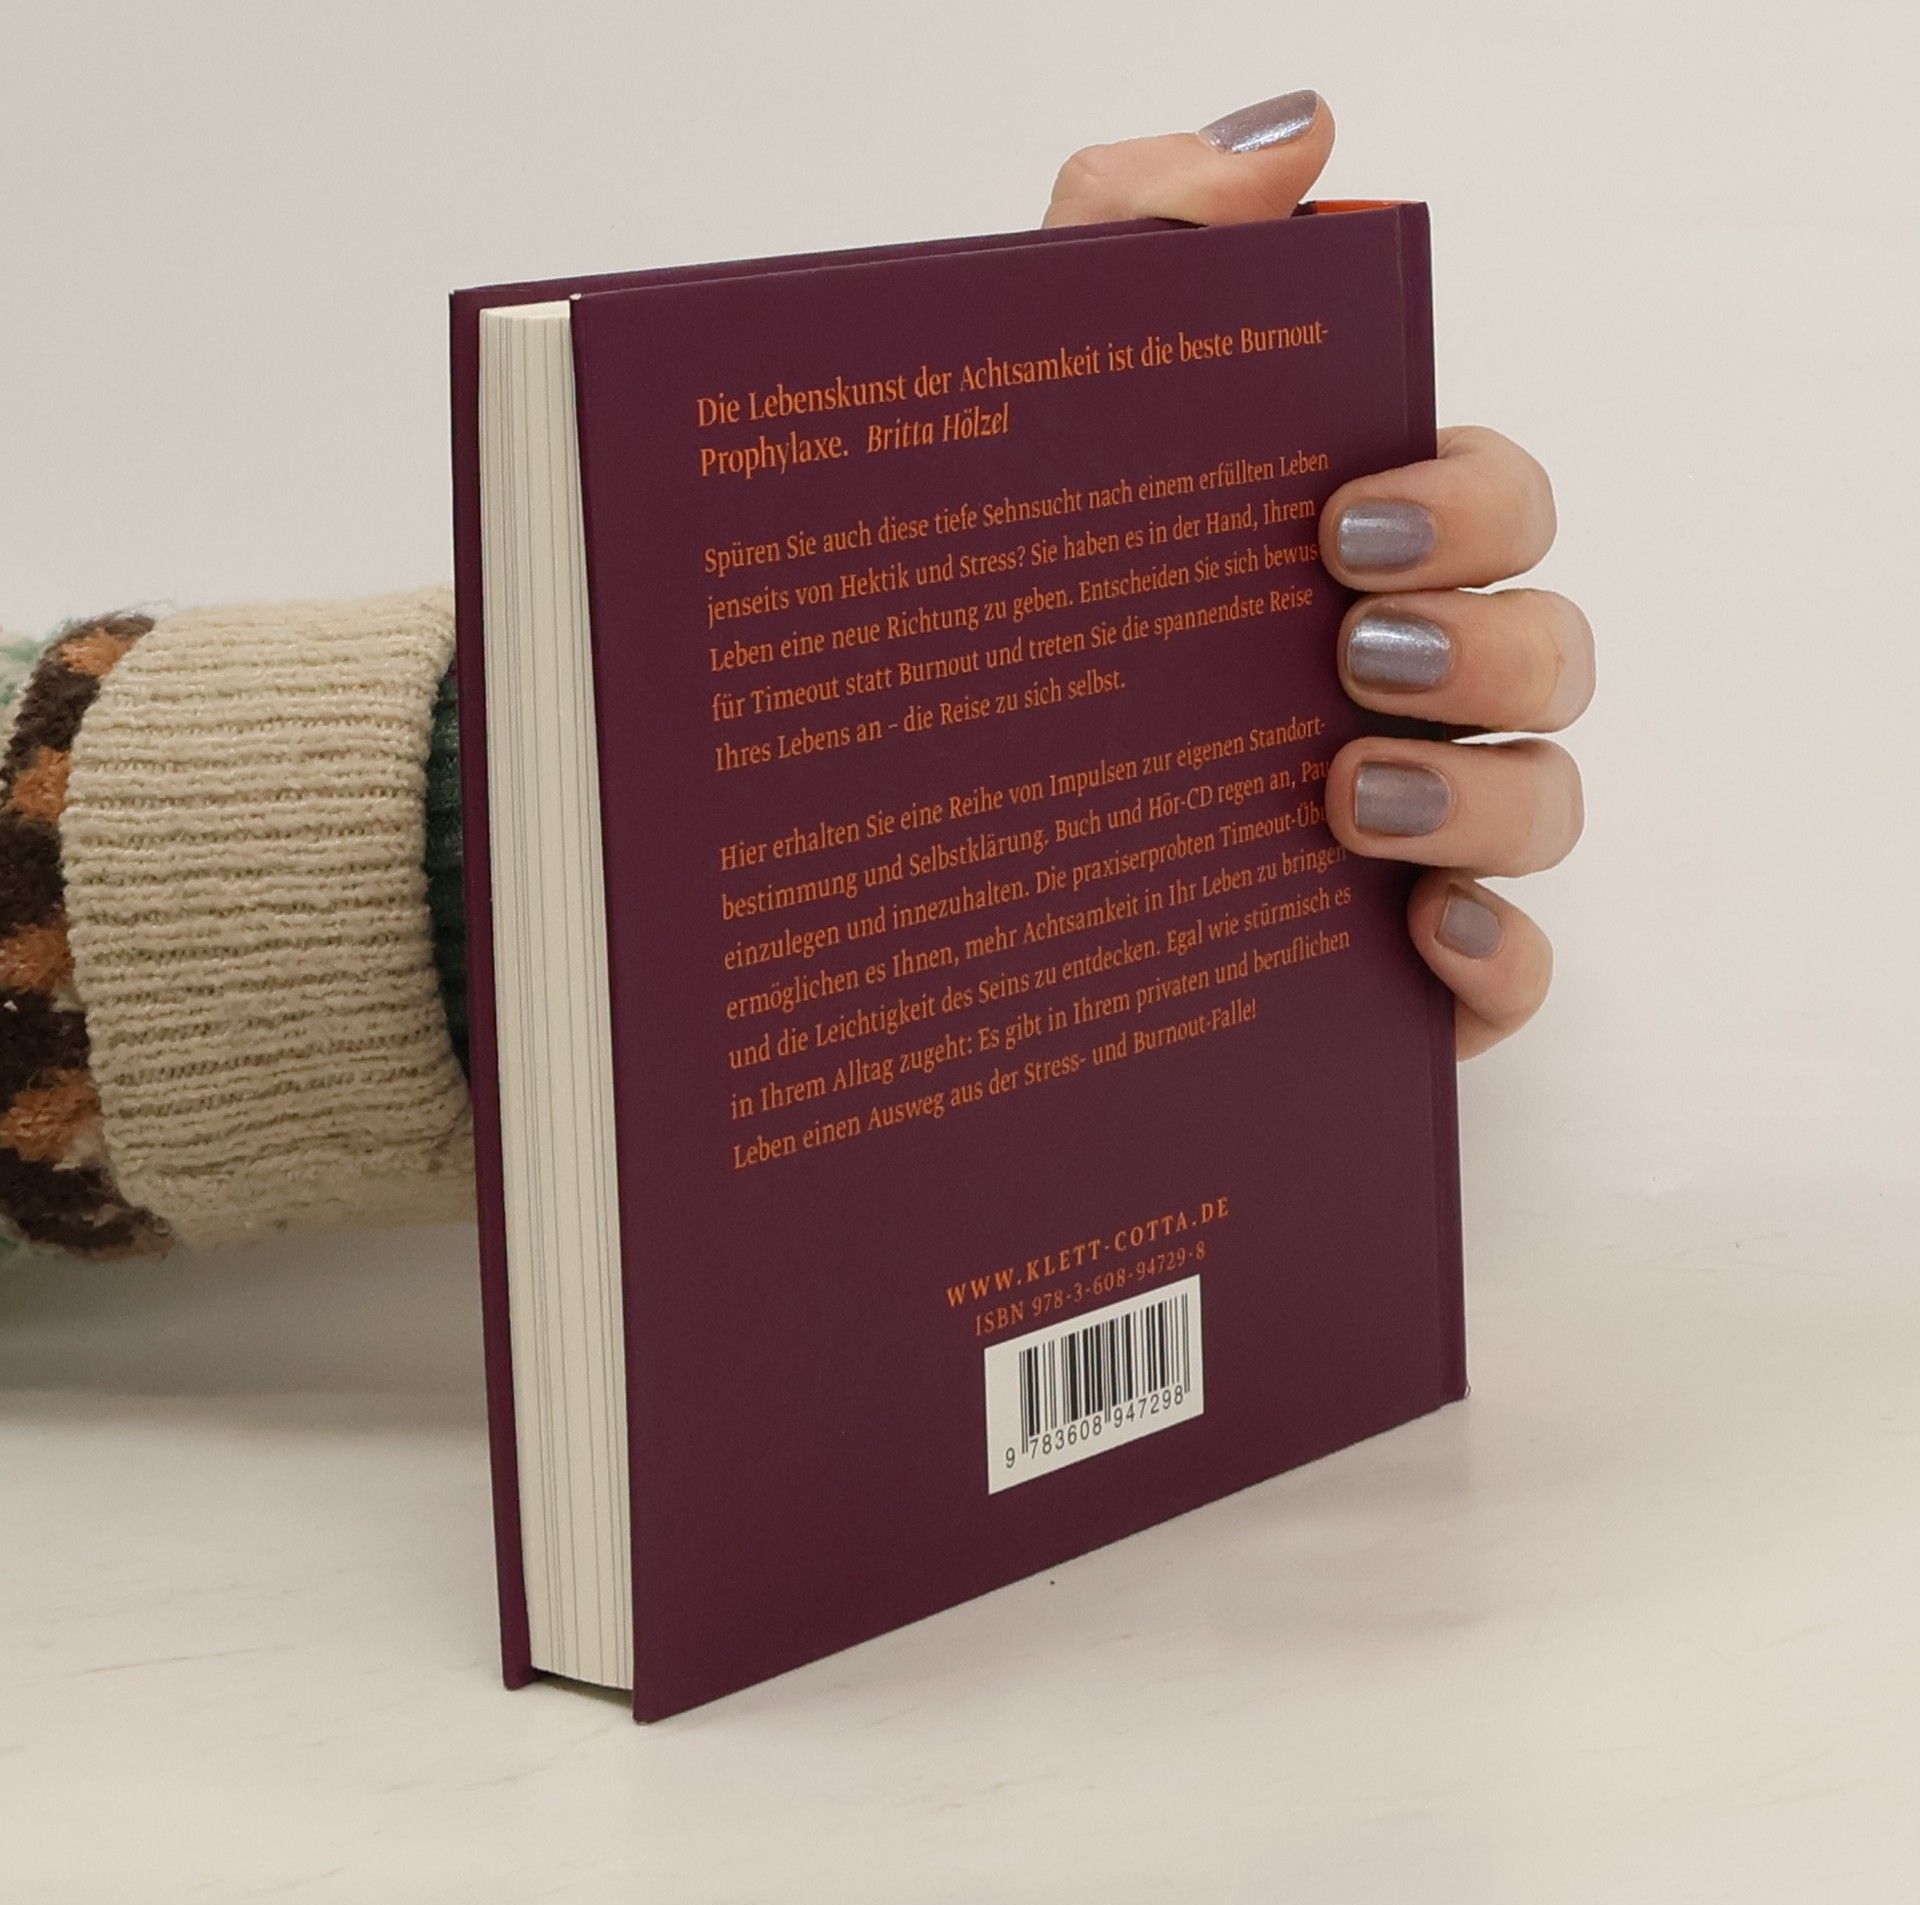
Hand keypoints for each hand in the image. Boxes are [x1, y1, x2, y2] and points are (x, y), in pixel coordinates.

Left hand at [1044, 92, 1589, 1057]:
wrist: (894, 862)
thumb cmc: (992, 614)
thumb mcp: (1028, 411)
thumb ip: (1134, 241)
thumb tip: (1301, 137)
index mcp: (1342, 566)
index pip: (1491, 502)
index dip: (1467, 500)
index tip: (1339, 522)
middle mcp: (1399, 692)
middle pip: (1549, 646)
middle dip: (1484, 637)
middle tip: (1353, 647)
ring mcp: (1409, 837)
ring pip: (1549, 801)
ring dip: (1488, 792)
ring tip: (1346, 791)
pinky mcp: (1392, 973)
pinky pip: (1513, 971)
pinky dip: (1496, 953)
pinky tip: (1417, 935)